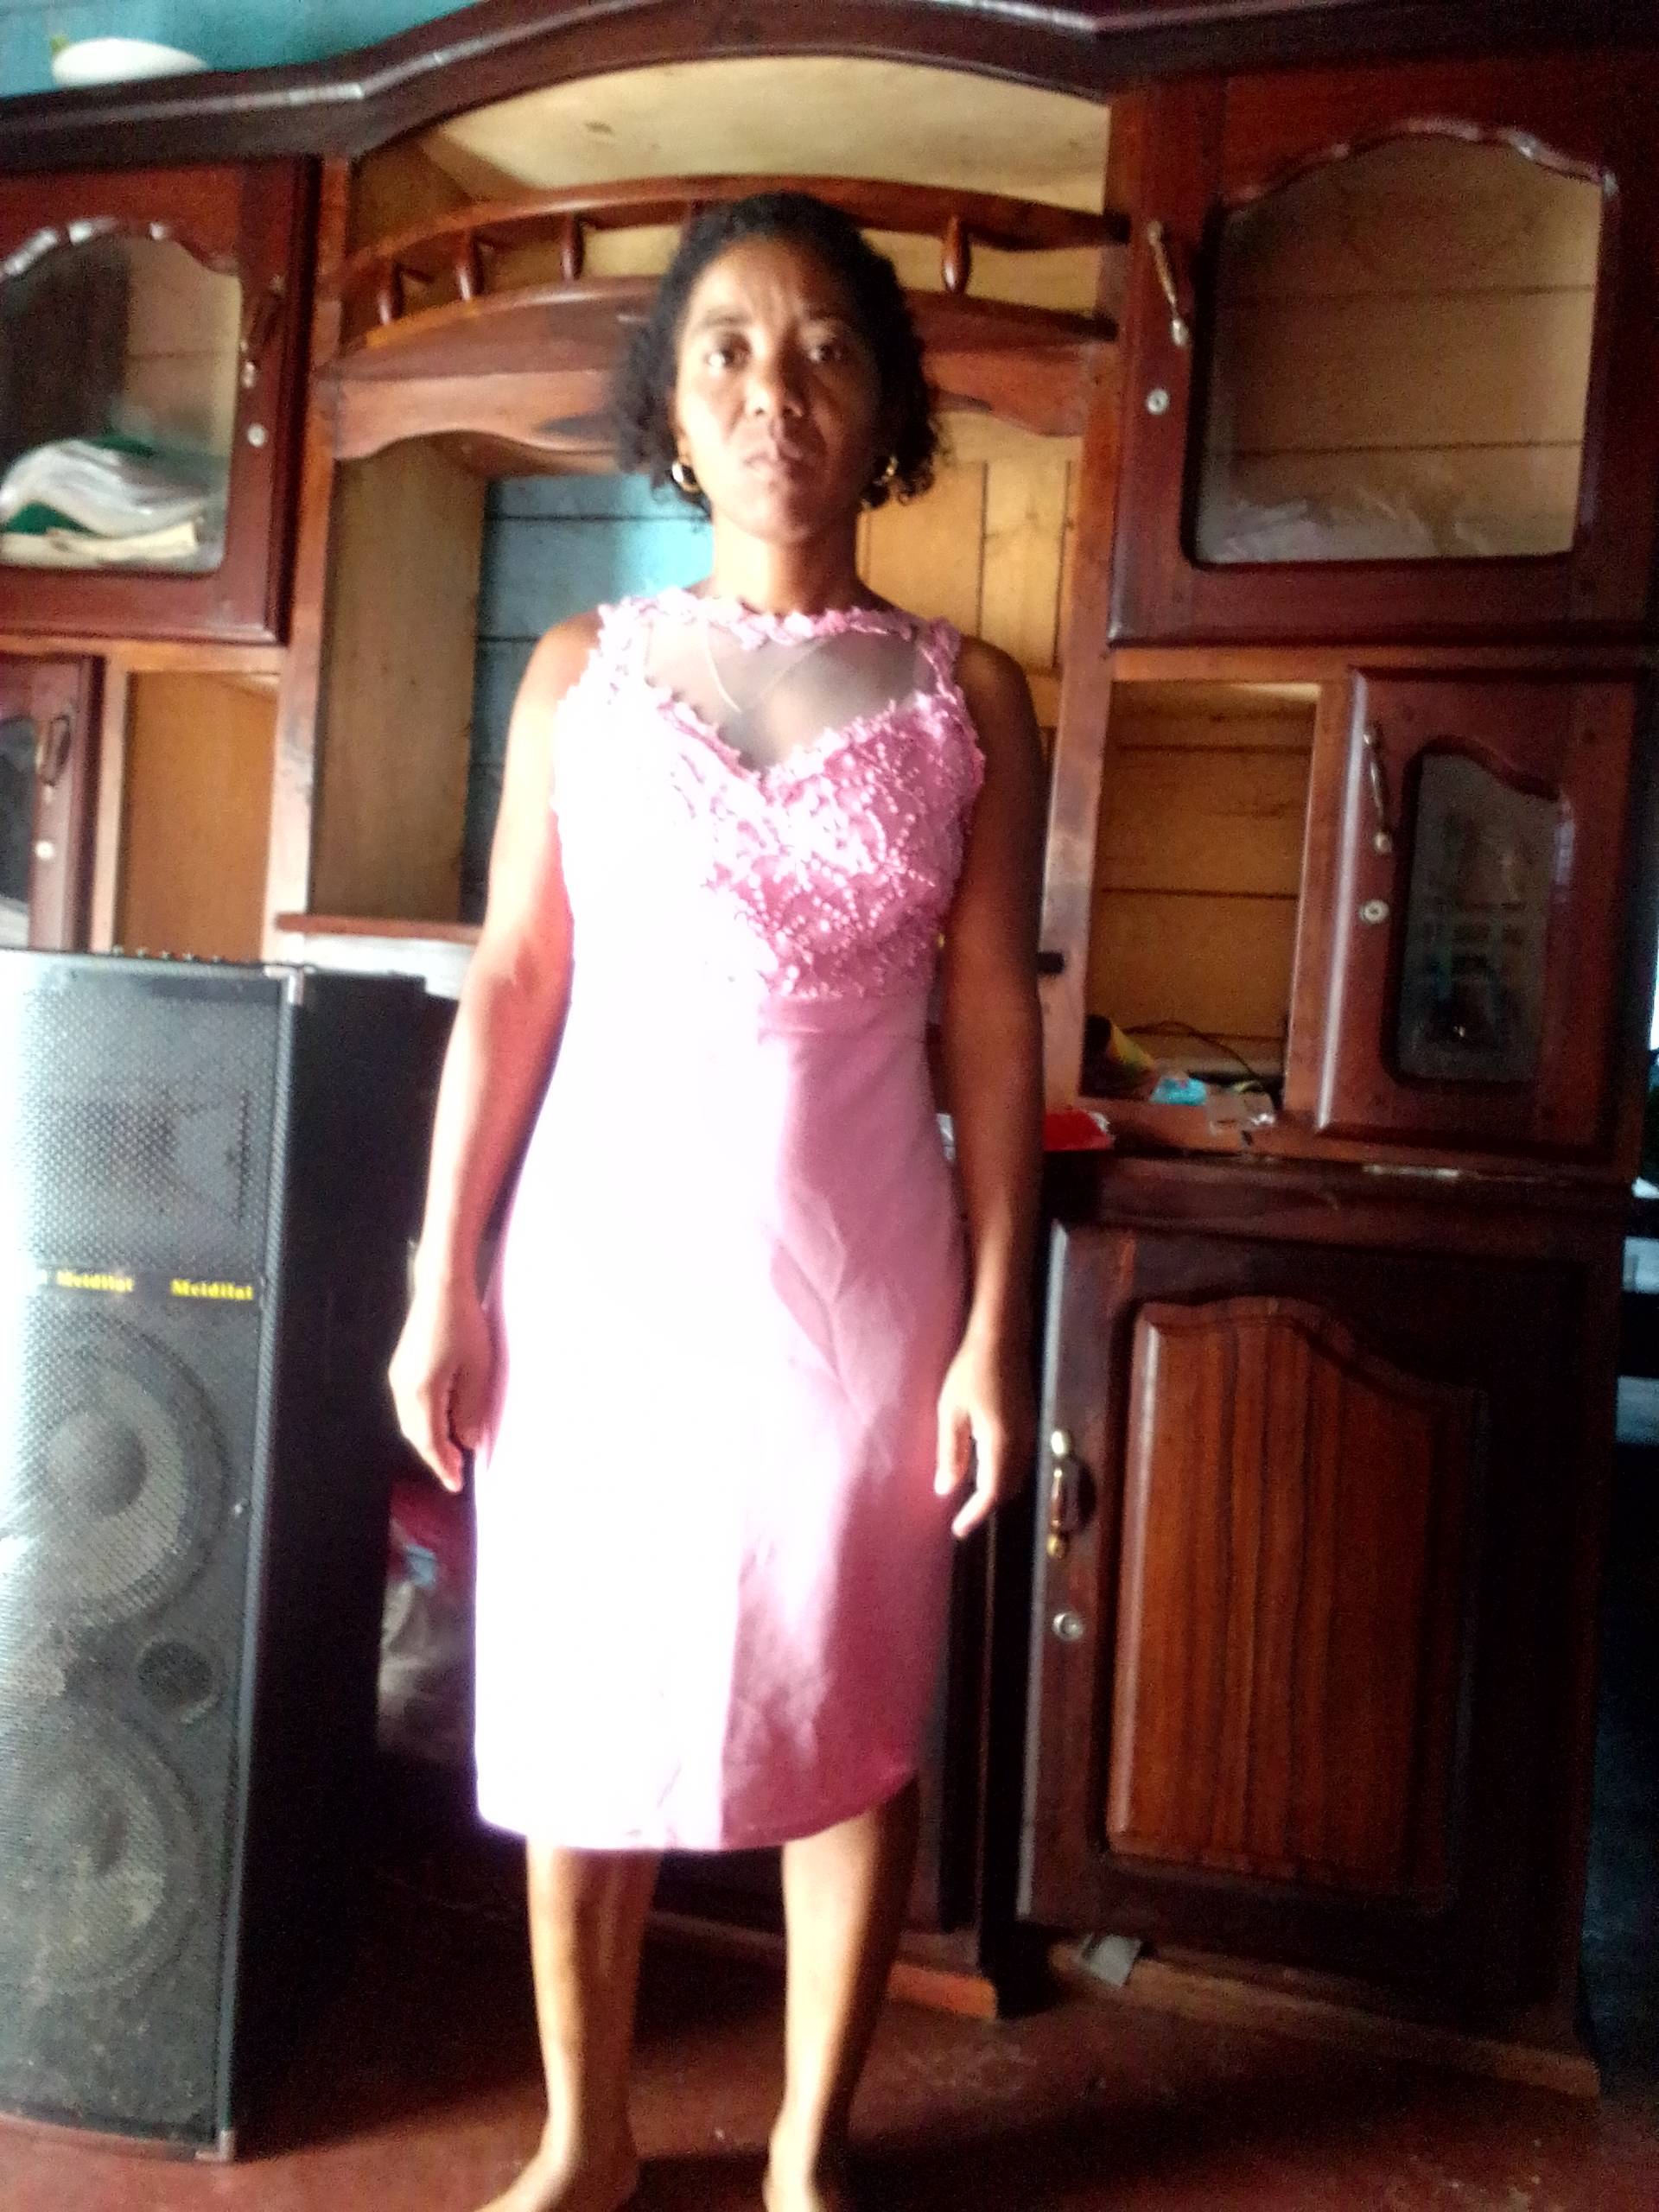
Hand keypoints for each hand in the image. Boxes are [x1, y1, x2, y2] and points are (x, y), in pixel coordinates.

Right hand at [388, 1275, 493, 1493]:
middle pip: (416, 1435)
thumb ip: (471, 1408)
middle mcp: (403, 1388)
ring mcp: (399, 1376)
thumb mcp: (477, 1369)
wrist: (441, 1286)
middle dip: (436, 1456)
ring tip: (453, 1451)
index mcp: (421, 1393)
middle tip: (457, 1472)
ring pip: (411, 1421)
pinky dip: (425, 1421)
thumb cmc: (464, 1324)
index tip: (456, 1484)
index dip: (443, 1466)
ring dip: (430, 1439)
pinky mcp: (402, 1366)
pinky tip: (443, 1421)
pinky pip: (411, 1406)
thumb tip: (467, 1441)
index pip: (430, 1442)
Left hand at [933, 1327, 1034, 1539]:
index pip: (991, 1492)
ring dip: (995, 1489)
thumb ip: (949, 1453)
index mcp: (1001, 1444)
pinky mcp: (1029, 1422)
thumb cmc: (970, 1371)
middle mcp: (1022, 1444)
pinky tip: (982, 1465)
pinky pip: (1019, 1460)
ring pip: (1016, 1475)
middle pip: (1008, 1488)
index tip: (958, 1530)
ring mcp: (1029, 1432)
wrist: (1002, 1337)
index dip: (975, 1514)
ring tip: (969, 1493)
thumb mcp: (951, 1412)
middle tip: (961, 1514)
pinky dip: (1002, 1472)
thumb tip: (946, 1490)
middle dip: (986, 1505)